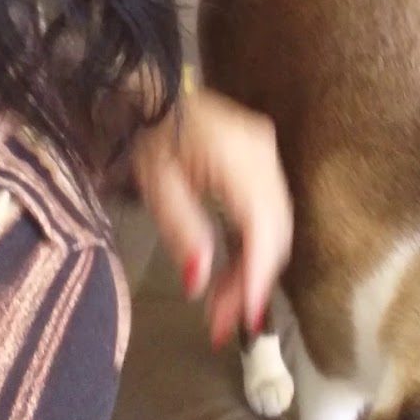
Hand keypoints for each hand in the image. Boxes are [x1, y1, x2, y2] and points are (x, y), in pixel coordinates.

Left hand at [131, 85, 291, 348]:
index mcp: (238, 155)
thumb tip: (200, 284)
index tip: (245, 319)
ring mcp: (266, 157)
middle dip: (251, 283)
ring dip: (250, 272)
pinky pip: (265, 216)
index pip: (261, 226)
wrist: (149, 92)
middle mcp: (263, 155)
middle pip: (274, 232)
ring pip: (273, 228)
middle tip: (221, 327)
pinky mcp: (261, 164)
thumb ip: (182, 232)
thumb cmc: (145, 133)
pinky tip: (229, 280)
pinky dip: (249, 250)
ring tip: (220, 313)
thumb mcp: (155, 184)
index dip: (257, 276)